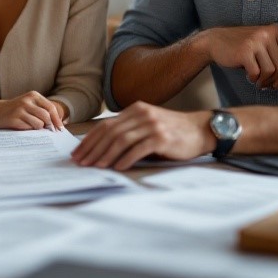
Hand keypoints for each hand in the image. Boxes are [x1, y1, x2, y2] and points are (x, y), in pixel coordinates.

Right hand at [0, 92, 64, 130]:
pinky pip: (29, 128)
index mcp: (33, 95)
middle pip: (46, 116)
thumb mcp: (30, 104)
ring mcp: (20, 109)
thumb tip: (59, 124)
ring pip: (39, 124)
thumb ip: (43, 110)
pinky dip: (29, 130)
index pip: (51, 107)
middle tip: (47, 130)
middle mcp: (27, 101)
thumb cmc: (17, 110)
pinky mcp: (14, 119)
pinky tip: (23, 126)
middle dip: (49, 125)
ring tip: (31, 126)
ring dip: (38, 128)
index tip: (60, 129)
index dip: (57, 119)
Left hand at [71, 102, 211, 170]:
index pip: (105, 125)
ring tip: (96, 166)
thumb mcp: (147, 126)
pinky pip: (139, 149)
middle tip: (81, 162)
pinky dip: (126, 159)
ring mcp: (152, 125)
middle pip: (110, 132)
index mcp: (135, 109)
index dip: (89, 140)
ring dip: (106, 155)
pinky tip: (118, 167)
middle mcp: (142, 114)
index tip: (78, 153)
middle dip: (93, 149)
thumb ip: (128, 132)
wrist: (199, 130)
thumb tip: (100, 149)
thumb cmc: (171, 132)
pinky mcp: (162, 137)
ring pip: (122, 140)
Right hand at [204, 24, 277, 89]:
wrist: (214, 41)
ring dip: (265, 81)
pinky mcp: (245, 51)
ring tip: (259, 82)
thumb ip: (277, 54)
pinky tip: (249, 77)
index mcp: (275, 31)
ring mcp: (255, 41)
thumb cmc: (241, 47)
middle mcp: (267, 33)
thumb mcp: (262, 44)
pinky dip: (253, 79)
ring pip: (271, 71)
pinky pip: (256, 73)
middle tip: (270, 86)